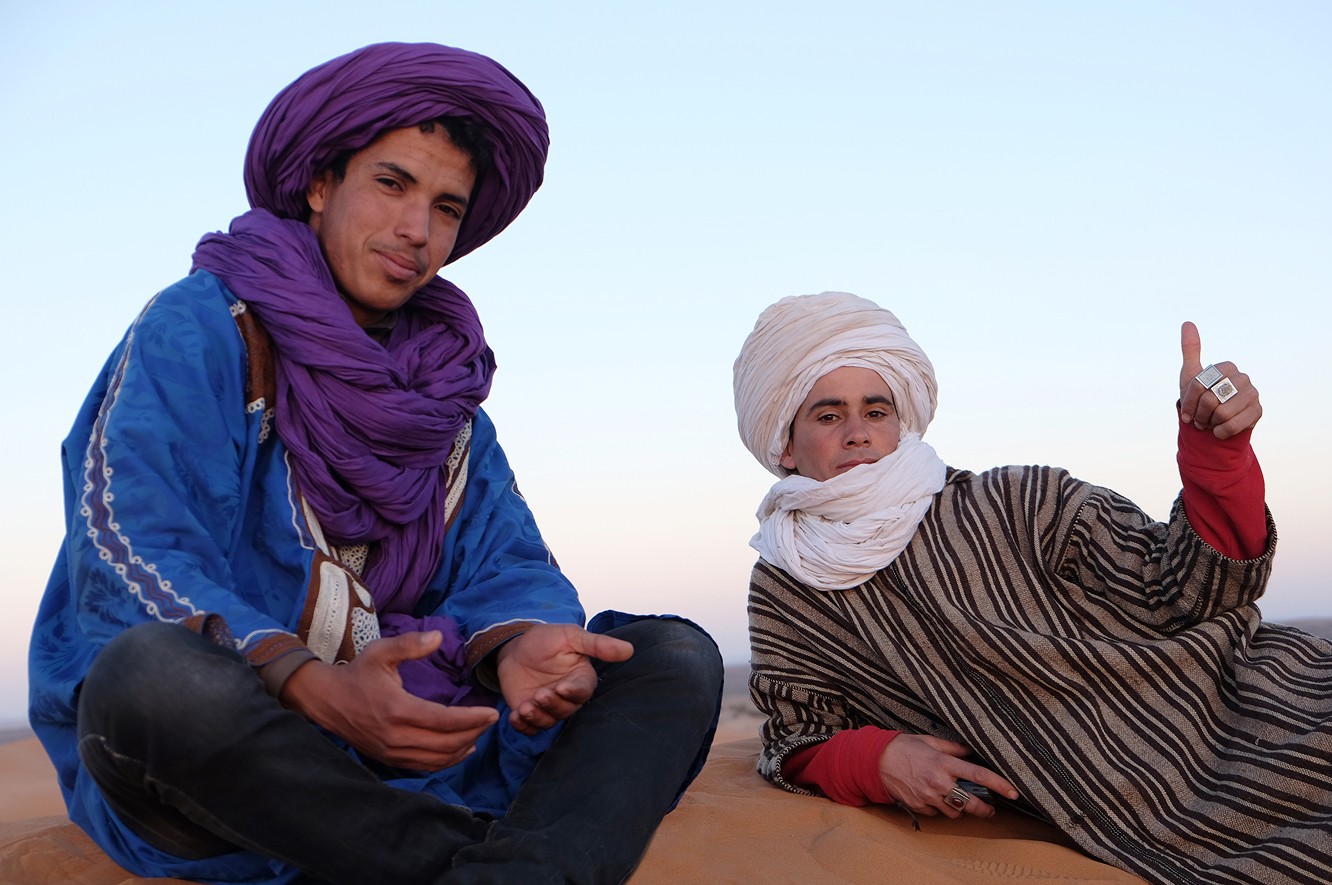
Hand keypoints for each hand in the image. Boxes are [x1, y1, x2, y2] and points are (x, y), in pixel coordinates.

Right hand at [280, 631, 498, 769]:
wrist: (326, 700)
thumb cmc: (357, 673)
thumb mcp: (380, 651)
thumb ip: (410, 644)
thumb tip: (438, 637)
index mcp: (397, 709)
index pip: (444, 721)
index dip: (472, 719)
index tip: (492, 713)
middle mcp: (395, 736)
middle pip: (446, 743)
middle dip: (474, 732)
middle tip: (490, 721)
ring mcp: (391, 751)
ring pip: (437, 759)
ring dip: (463, 748)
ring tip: (479, 733)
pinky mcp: (389, 759)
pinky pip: (424, 766)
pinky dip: (447, 761)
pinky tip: (461, 749)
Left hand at [496, 624, 633, 735]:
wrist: (515, 646)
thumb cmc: (546, 639)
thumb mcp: (571, 636)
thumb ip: (597, 644)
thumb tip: (629, 649)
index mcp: (580, 678)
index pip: (583, 691)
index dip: (573, 693)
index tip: (561, 687)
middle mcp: (567, 696)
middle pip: (566, 710)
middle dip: (553, 705)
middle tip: (539, 695)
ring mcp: (548, 706)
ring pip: (549, 721)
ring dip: (537, 717)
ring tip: (525, 707)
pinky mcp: (530, 712)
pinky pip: (530, 728)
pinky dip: (522, 726)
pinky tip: (514, 716)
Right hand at [878, 733, 1019, 818]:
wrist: (876, 761)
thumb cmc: (904, 747)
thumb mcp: (930, 742)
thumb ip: (953, 748)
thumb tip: (971, 752)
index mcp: (943, 763)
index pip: (978, 775)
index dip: (999, 784)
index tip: (1013, 792)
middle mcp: (938, 782)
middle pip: (970, 803)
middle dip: (984, 809)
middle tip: (990, 809)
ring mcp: (928, 796)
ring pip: (954, 812)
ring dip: (960, 809)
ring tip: (957, 800)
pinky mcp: (918, 805)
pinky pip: (936, 813)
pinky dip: (939, 808)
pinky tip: (936, 799)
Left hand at [1178, 321, 1261, 438]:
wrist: (1214, 425)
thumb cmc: (1201, 399)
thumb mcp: (1191, 375)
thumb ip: (1191, 350)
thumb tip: (1187, 322)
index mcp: (1227, 367)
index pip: (1198, 384)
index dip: (1188, 402)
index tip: (1188, 411)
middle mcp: (1243, 377)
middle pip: (1210, 399)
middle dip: (1199, 414)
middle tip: (1200, 419)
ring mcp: (1253, 394)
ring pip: (1222, 413)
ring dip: (1211, 423)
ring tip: (1211, 423)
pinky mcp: (1258, 411)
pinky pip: (1234, 424)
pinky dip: (1221, 432)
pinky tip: (1220, 431)